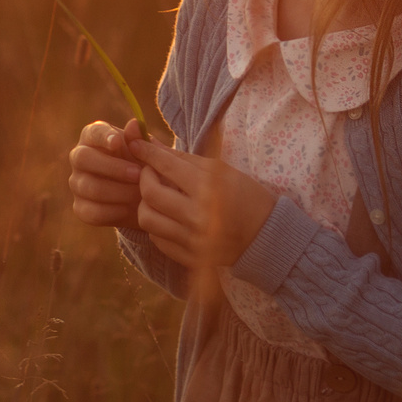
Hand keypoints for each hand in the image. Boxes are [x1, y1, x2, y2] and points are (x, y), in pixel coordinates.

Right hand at [68, 119, 148, 227]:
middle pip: (83, 158)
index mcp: (93, 137)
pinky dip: (114, 211)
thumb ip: (141, 140)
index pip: (92, 132)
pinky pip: (92, 212)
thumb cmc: (145, 166)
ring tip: (141, 193)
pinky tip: (131, 209)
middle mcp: (79, 158)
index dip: (103, 136)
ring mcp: (77, 183)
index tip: (118, 142)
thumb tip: (134, 124)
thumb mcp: (148, 153)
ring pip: (90, 187)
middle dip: (113, 167)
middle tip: (138, 174)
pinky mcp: (81, 208)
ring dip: (119, 192)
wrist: (146, 198)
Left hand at [129, 138, 276, 268]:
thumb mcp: (219, 171)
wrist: (266, 236)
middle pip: (150, 193)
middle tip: (149, 171)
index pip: (166, 166)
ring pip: (147, 218)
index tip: (135, 144)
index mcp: (209, 189)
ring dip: (146, 203)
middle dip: (144, 176)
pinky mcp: (189, 258)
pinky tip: (167, 216)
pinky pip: (157, 239)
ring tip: (157, 196)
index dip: (146, 152)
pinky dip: (156, 224)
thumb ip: (182, 158)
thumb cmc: (244, 196)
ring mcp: (192, 241)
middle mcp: (198, 217)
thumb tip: (149, 143)